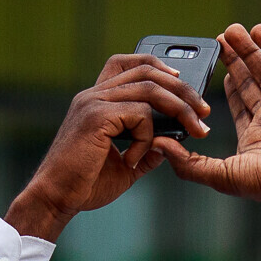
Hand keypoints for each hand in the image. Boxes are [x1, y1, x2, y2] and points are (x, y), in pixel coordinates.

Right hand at [4, 55, 210, 239]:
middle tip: (204, 113)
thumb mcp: (125, 165)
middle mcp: (93, 94)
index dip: (157, 65)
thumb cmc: (84, 185)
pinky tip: (135, 160)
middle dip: (183, 90)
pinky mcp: (96, 117)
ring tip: (196, 129)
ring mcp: (94, 102)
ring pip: (150, 89)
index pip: (127, 63)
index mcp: (96, 99)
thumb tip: (169, 143)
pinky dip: (147, 137)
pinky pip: (140, 115)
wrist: (55, 198)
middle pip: (147, 71)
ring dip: (180, 109)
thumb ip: (146, 150)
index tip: (181, 81)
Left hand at [156, 24, 260, 219]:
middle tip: (221, 38)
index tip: (215, 64)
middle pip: (251, 80)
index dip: (227, 82)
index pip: (238, 101)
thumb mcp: (218, 175)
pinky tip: (259, 32)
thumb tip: (159, 146)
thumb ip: (187, 162)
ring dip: (250, 49)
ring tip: (234, 30)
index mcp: (255, 136)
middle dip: (235, 59)